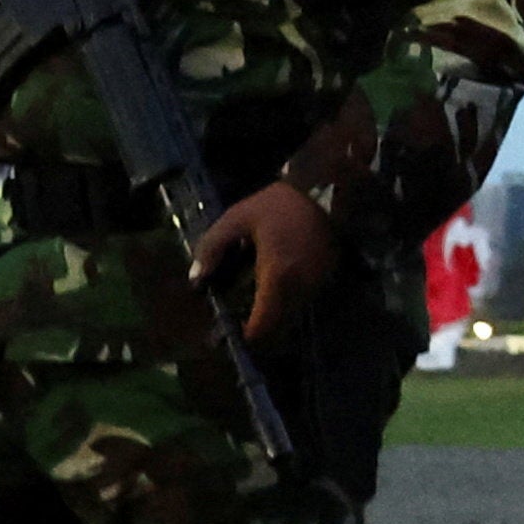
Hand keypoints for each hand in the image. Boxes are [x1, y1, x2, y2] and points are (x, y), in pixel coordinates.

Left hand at [190, 181, 335, 346]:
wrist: (327, 187)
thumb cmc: (279, 204)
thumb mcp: (237, 218)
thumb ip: (212, 247)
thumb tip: (196, 278)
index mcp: (277, 276)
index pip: (263, 323)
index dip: (246, 336)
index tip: (229, 337)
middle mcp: (300, 287)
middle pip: (279, 326)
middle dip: (259, 332)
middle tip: (238, 329)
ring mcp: (318, 283)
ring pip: (293, 316)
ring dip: (274, 319)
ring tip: (254, 314)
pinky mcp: (328, 277)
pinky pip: (304, 301)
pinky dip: (287, 305)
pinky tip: (275, 295)